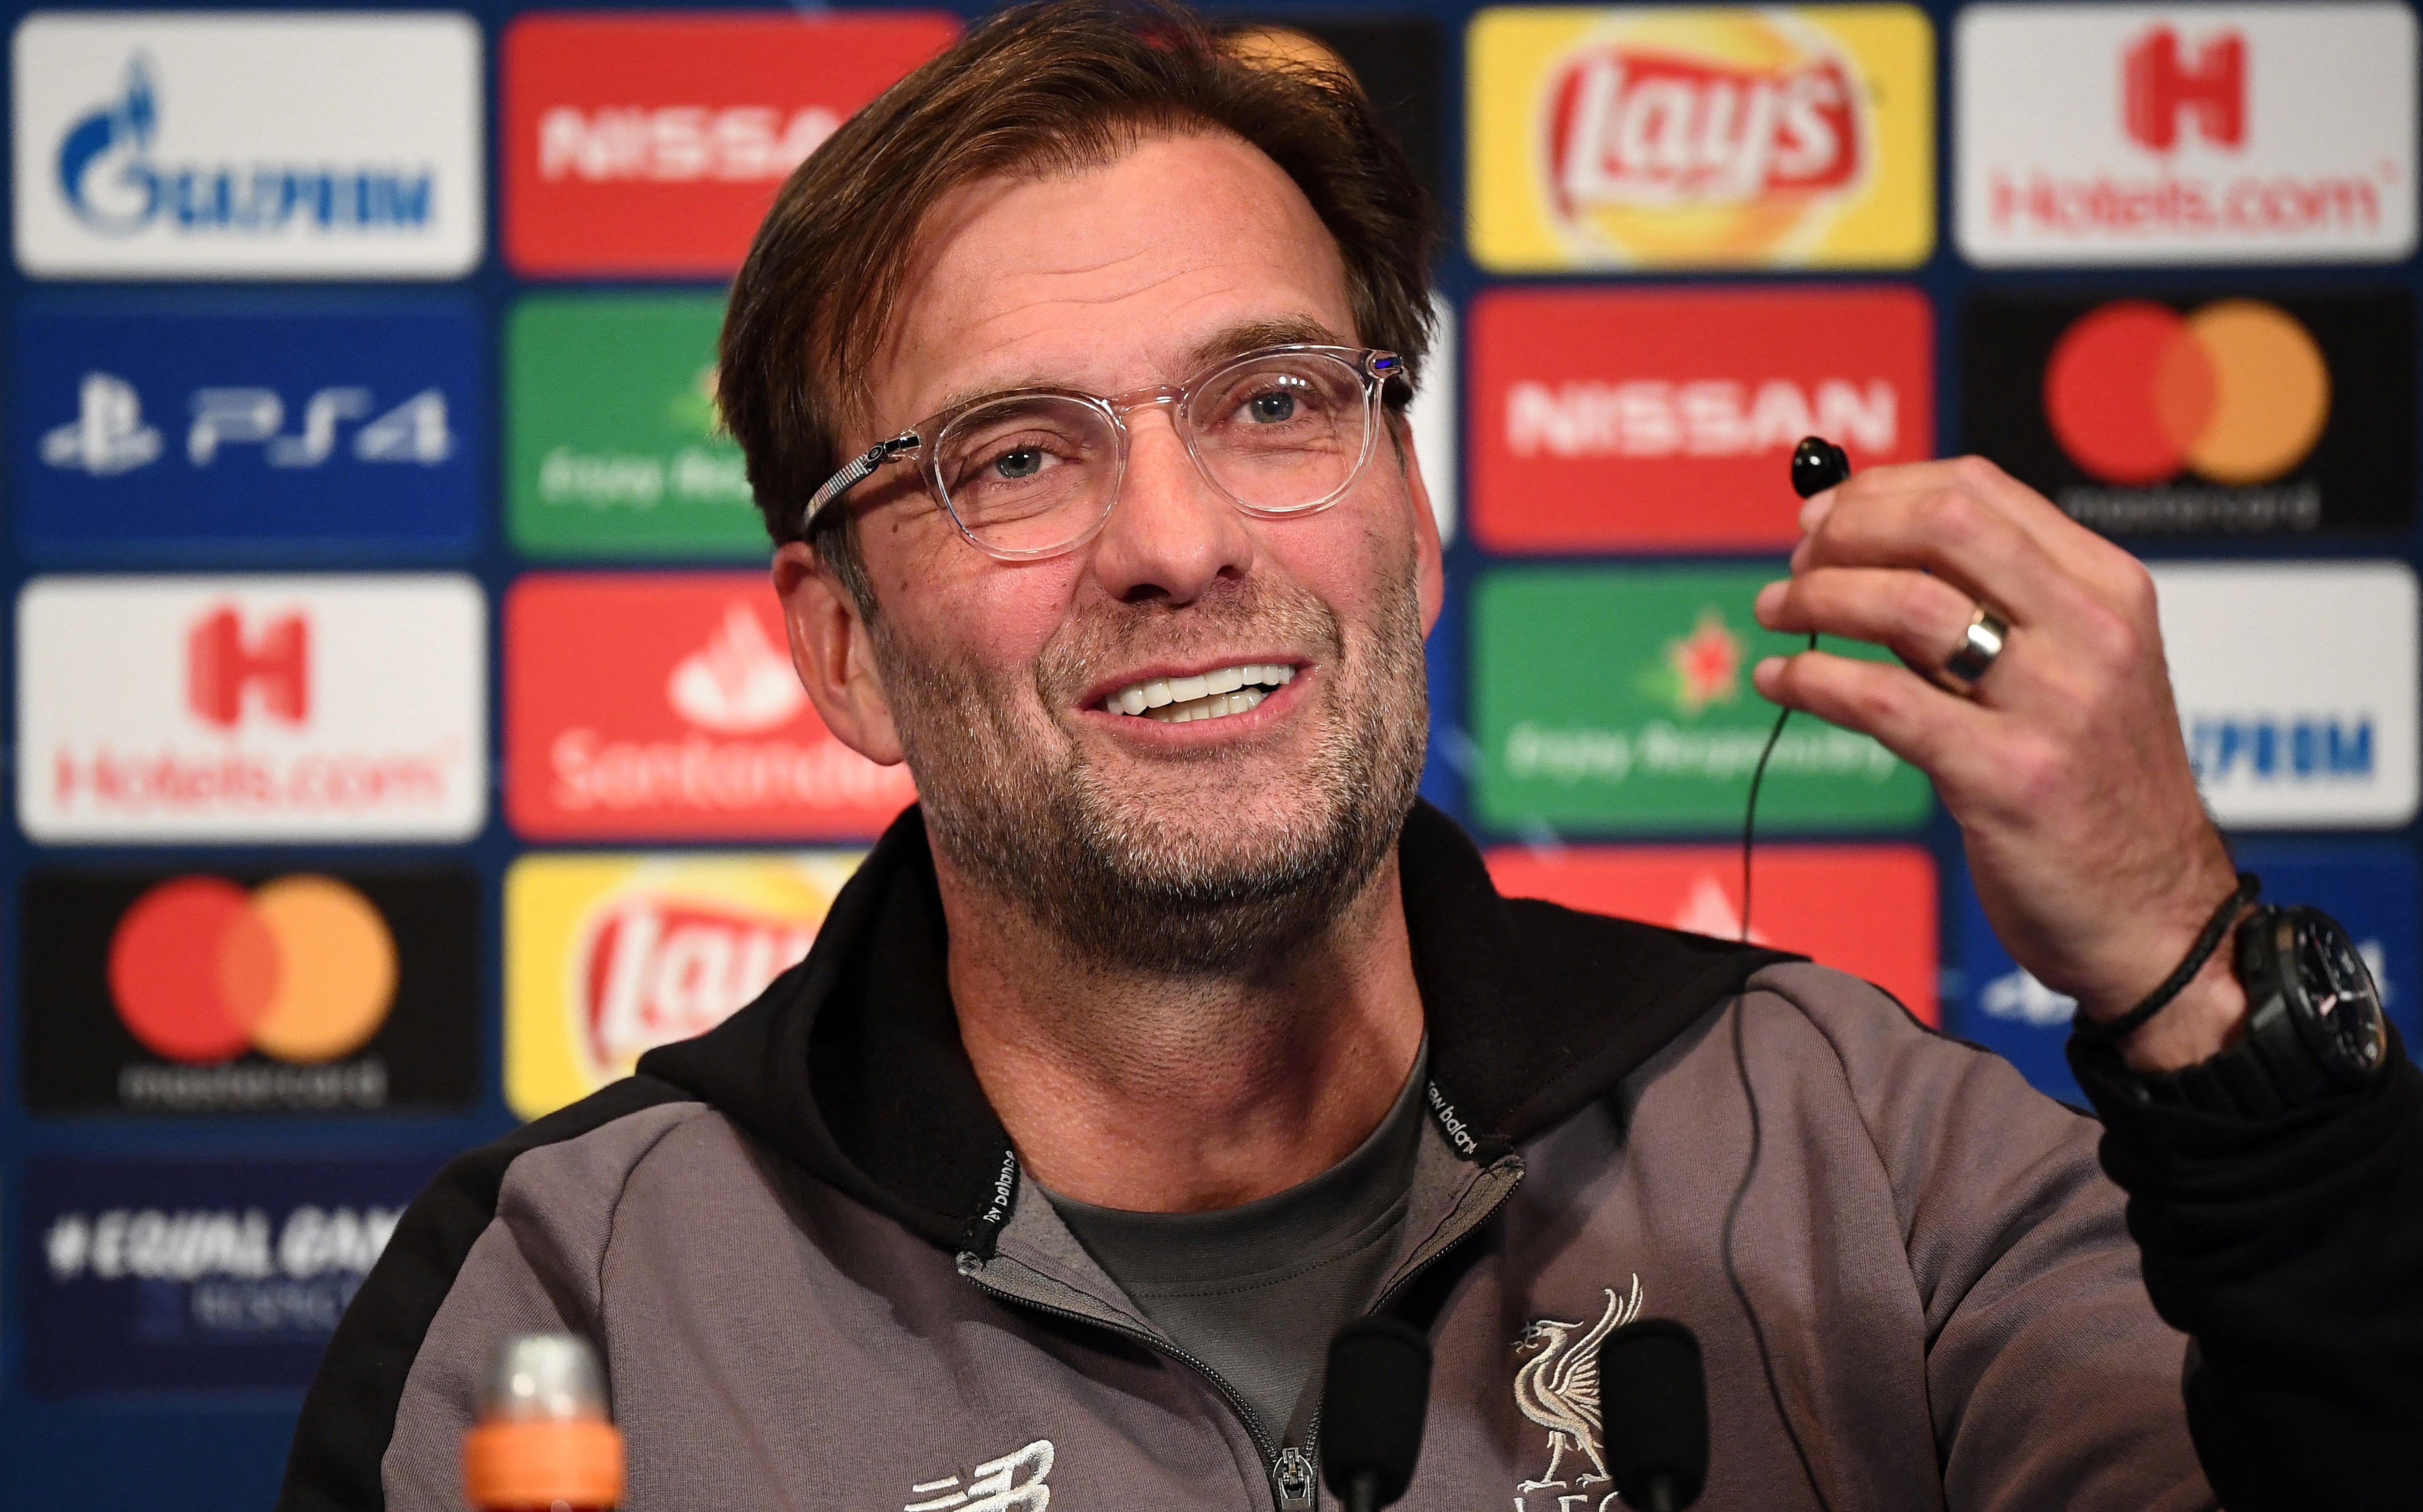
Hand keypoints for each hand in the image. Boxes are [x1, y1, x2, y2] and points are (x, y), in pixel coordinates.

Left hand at [1751, 456, 2244, 1070]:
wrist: (2158, 917)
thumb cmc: (2098, 791)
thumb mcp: (2075, 674)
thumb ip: (1991, 610)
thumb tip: (1868, 551)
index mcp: (2108, 591)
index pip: (1980, 491)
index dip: (1882, 490)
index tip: (1824, 514)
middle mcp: (2091, 633)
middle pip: (1943, 527)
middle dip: (1846, 531)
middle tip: (1796, 562)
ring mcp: (2054, 705)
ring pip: (1906, 605)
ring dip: (1816, 598)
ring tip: (1774, 613)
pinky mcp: (2005, 777)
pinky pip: (1882, 701)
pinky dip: (1812, 678)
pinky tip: (1780, 679)